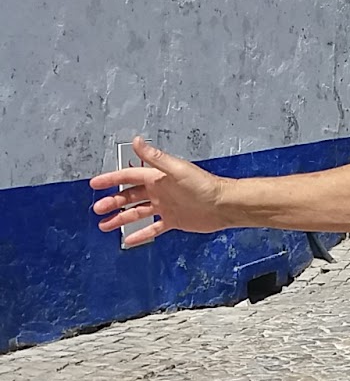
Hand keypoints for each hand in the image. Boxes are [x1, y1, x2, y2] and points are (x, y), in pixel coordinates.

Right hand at [89, 137, 229, 245]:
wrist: (223, 205)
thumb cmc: (204, 185)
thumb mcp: (176, 169)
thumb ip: (155, 157)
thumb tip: (136, 140)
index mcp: (158, 177)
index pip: (129, 176)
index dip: (111, 179)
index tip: (95, 183)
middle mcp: (160, 191)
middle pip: (130, 196)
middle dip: (113, 202)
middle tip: (98, 208)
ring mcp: (165, 206)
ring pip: (137, 213)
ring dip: (121, 218)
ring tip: (105, 225)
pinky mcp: (173, 220)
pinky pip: (152, 228)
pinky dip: (140, 234)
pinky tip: (128, 239)